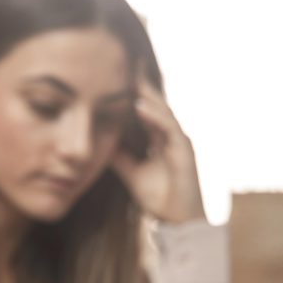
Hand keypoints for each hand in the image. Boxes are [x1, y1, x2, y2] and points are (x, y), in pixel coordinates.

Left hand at [112, 67, 205, 223]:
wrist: (178, 221)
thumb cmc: (159, 197)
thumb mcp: (131, 172)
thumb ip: (118, 157)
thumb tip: (98, 144)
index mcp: (158, 138)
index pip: (144, 109)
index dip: (131, 92)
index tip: (115, 73)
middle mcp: (170, 135)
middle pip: (154, 103)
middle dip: (141, 83)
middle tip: (125, 60)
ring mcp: (179, 141)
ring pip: (161, 111)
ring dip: (145, 94)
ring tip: (128, 78)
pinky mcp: (184, 151)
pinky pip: (168, 128)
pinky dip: (153, 116)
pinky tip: (139, 107)